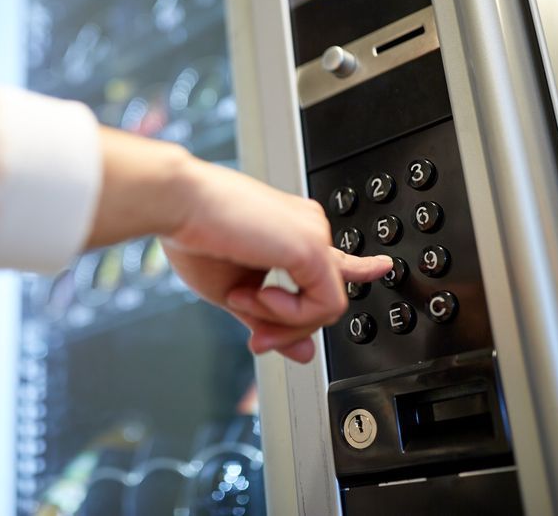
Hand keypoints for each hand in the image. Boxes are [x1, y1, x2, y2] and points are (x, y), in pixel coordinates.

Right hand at [86, 127, 390, 362]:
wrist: (177, 204)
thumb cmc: (192, 236)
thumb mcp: (234, 291)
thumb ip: (271, 320)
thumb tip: (305, 354)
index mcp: (289, 232)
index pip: (333, 259)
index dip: (360, 267)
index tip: (380, 266)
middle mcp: (308, 229)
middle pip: (322, 299)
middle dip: (287, 328)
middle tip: (255, 339)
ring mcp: (313, 236)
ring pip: (325, 308)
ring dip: (281, 321)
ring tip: (242, 300)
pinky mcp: (312, 248)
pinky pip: (323, 306)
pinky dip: (290, 315)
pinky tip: (260, 294)